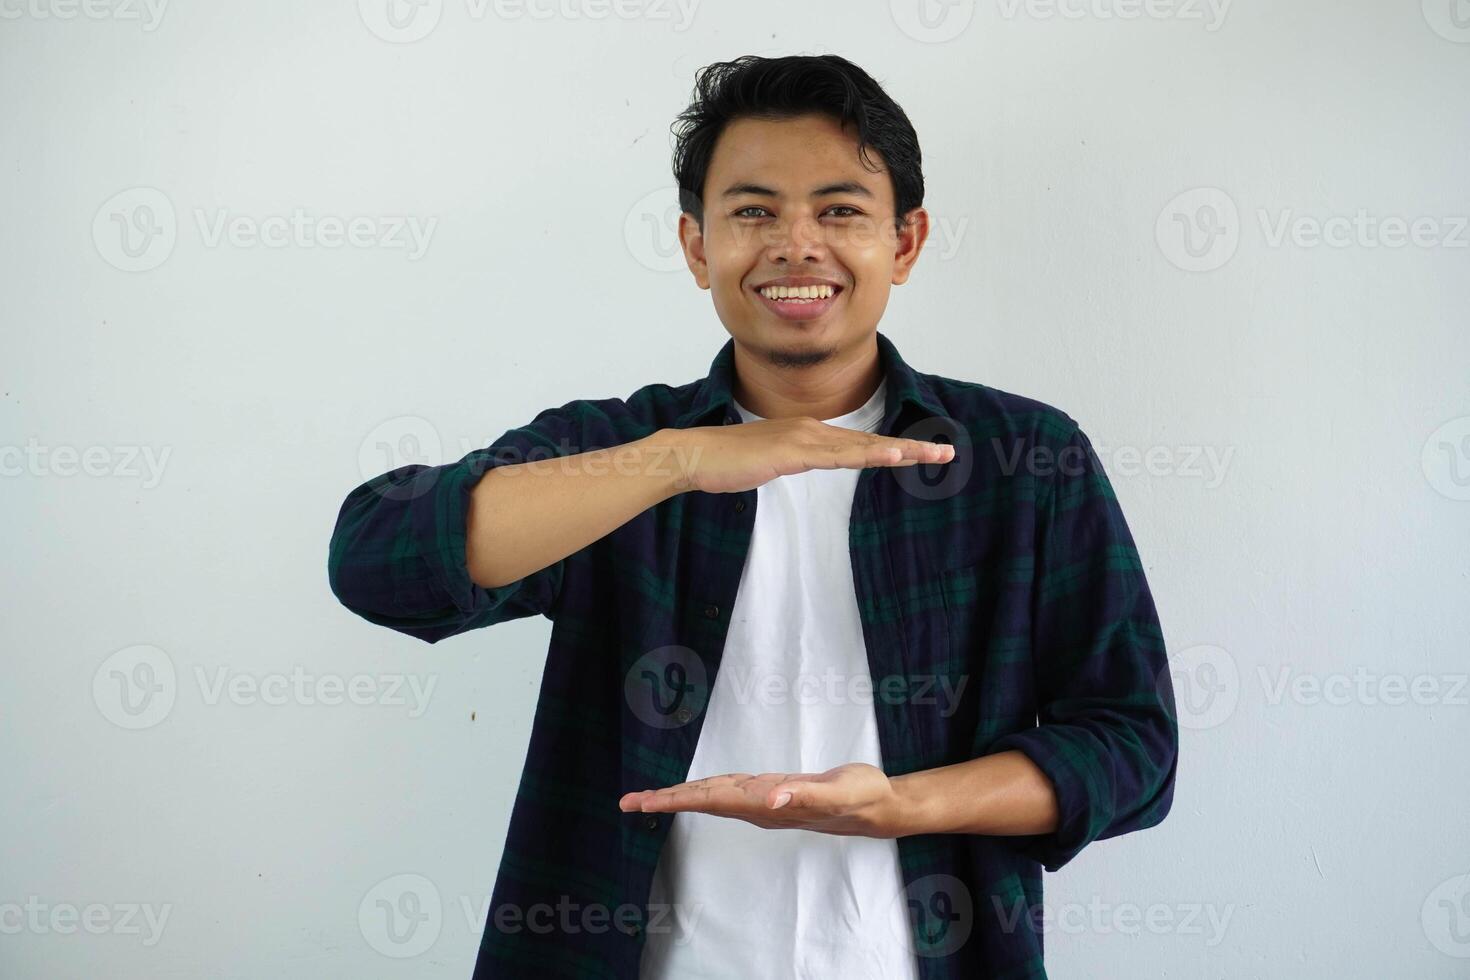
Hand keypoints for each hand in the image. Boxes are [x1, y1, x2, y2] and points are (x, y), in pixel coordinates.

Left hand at [617, 762, 907, 837]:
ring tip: (650, 799)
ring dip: (681, 797)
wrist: (878, 808)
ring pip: (714, 797)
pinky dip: (708, 789)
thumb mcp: (836, 791)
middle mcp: (759, 805)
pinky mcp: (774, 793)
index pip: (710, 799)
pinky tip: (698, 790)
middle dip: (664, 801)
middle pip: (703, 801)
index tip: (642, 803)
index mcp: (765, 803)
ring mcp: (765, 801)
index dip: (675, 799)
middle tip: (626, 802)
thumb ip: (803, 793)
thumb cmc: (859, 797)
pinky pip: (731, 791)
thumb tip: (771, 798)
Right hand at [659, 418, 954, 494]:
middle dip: (910, 447)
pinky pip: (841, 456)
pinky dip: (871, 456)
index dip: (890, 448)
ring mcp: (804, 438)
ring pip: (863, 447)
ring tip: (934, 455)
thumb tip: (800, 464)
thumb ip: (788, 460)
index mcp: (806, 432)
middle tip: (947, 453)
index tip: (919, 453)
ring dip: (901, 450)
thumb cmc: (722, 463)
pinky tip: (894, 458)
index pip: (857, 443)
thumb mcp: (766, 462)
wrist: (693, 455)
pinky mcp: (794, 451)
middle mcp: (811, 429)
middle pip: (870, 441)